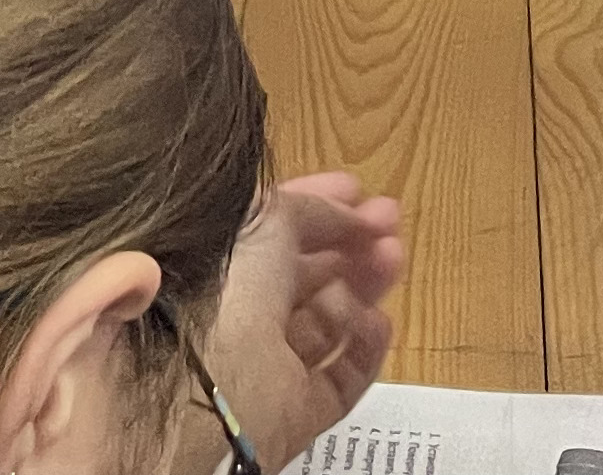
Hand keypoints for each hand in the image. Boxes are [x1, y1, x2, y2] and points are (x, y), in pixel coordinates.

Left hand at [207, 171, 405, 464]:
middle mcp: (236, 315)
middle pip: (303, 275)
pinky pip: (337, 379)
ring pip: (325, 323)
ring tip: (393, 257)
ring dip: (363, 286)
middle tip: (390, 219)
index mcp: (215, 268)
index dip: (313, 205)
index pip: (269, 230)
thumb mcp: (264, 222)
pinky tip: (379, 322)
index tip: (356, 188)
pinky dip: (362, 349)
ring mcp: (265, 367)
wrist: (209, 398)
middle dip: (349, 242)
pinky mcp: (293, 413)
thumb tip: (349, 210)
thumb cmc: (225, 293)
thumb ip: (307, 209)